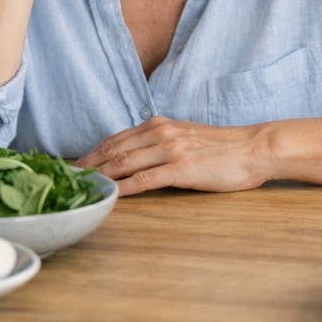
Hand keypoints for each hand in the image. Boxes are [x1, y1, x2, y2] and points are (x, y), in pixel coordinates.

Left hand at [74, 116, 271, 195]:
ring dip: (98, 177)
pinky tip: (111, 196)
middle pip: (112, 149)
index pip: (116, 138)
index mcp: (160, 125)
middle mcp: (161, 132)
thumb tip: (139, 158)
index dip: (91, 153)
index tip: (73, 166)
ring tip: (80, 189)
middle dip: (86, 165)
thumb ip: (163, 144)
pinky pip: (145, 179)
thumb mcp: (188, 138)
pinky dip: (124, 188)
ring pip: (124, 163)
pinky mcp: (181, 169)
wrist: (256, 148)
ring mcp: (170, 150)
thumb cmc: (225, 148)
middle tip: (65, 180)